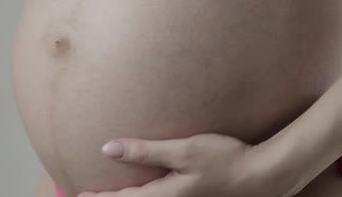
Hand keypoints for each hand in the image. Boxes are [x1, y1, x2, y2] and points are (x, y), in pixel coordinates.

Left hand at [77, 133, 290, 196]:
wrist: (262, 174)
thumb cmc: (224, 159)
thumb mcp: (182, 151)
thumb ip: (145, 150)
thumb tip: (108, 148)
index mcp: (165, 195)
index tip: (79, 196)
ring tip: (113, 194)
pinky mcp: (193, 196)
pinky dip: (144, 196)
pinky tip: (145, 189)